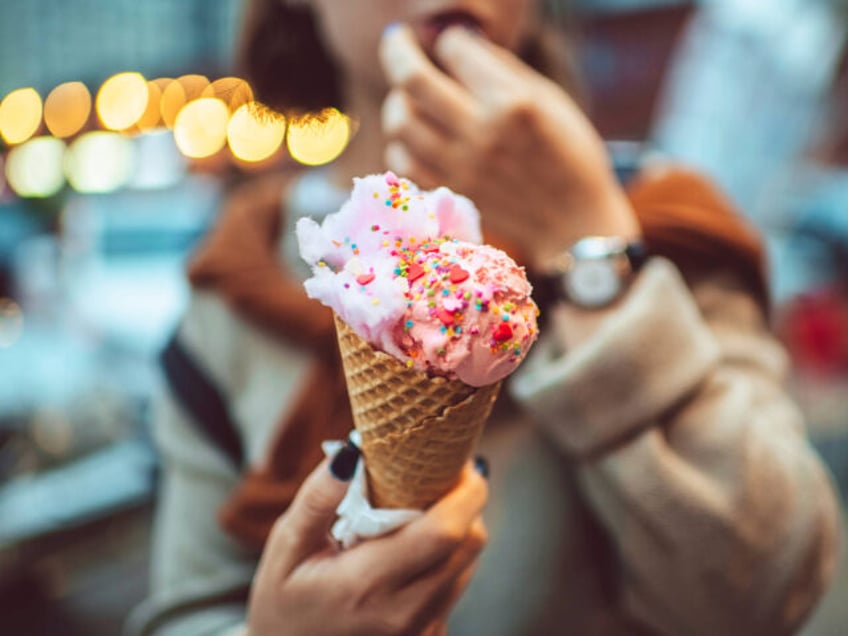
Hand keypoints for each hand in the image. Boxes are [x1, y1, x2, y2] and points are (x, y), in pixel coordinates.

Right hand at [246, 454, 488, 635]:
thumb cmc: (283, 599)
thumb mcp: (286, 545)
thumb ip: (318, 499)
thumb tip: (352, 452)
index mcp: (366, 584)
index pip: (444, 532)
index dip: (466, 492)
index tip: (463, 463)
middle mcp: (402, 614)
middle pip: (470, 545)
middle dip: (467, 504)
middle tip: (442, 476)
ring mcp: (419, 632)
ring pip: (468, 566)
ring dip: (458, 531)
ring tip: (422, 512)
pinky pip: (455, 588)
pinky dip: (446, 560)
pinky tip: (413, 551)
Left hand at [379, 25, 639, 268]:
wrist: (573, 221)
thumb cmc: (567, 152)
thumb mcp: (549, 98)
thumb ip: (500, 67)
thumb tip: (453, 42)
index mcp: (512, 103)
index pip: (454, 49)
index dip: (450, 40)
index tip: (452, 44)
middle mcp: (482, 134)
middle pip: (411, 79)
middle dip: (397, 49)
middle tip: (397, 41)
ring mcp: (461, 168)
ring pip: (399, 122)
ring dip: (398, 100)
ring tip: (409, 96)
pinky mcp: (449, 194)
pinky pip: (402, 162)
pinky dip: (401, 143)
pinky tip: (415, 136)